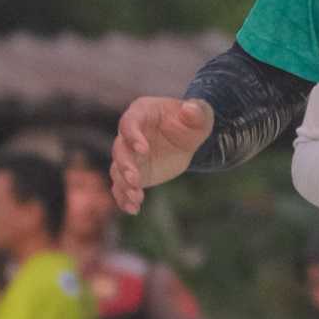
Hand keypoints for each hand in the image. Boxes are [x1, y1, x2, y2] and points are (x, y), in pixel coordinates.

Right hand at [111, 95, 213, 217]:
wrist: (188, 139)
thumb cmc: (192, 121)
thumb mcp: (200, 115)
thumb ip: (197, 111)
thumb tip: (190, 109)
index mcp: (141, 113)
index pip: (129, 123)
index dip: (133, 136)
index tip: (143, 150)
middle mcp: (129, 134)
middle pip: (119, 149)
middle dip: (125, 165)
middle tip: (135, 180)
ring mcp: (129, 155)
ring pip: (117, 170)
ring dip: (124, 185)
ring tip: (136, 199)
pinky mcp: (132, 173)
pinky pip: (122, 186)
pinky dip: (124, 198)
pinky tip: (133, 209)